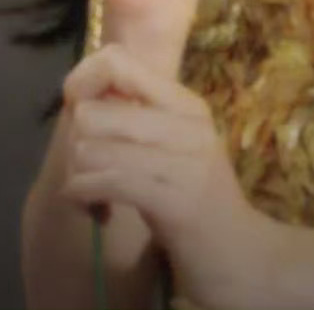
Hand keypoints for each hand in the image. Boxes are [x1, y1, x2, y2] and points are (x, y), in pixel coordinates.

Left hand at [60, 45, 280, 309]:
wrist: (240, 253)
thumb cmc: (195, 197)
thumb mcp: (171, 146)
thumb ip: (137, 118)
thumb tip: (83, 95)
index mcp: (185, 103)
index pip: (118, 61)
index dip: (83, 81)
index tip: (77, 111)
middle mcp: (188, 123)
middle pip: (97, 110)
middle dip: (74, 141)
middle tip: (81, 165)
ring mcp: (185, 161)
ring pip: (96, 147)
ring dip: (77, 173)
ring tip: (85, 188)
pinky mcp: (176, 201)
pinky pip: (110, 182)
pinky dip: (85, 192)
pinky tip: (87, 205)